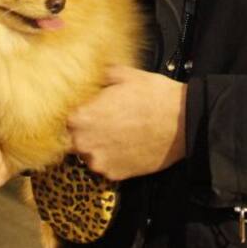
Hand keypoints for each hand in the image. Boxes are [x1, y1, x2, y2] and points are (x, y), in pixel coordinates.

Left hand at [67, 66, 186, 180]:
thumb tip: (90, 72)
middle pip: (71, 138)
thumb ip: (100, 76)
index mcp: (81, 116)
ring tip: (118, 132)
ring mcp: (99, 162)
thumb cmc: (154, 95)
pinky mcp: (115, 175)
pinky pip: (105, 166)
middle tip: (103, 119)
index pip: (62, 117)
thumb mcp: (125, 74)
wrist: (184, 122)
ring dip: (97, 145)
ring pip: (87, 154)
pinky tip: (126, 145)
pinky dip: (112, 157)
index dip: (74, 111)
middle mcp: (83, 143)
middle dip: (84, 129)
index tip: (84, 107)